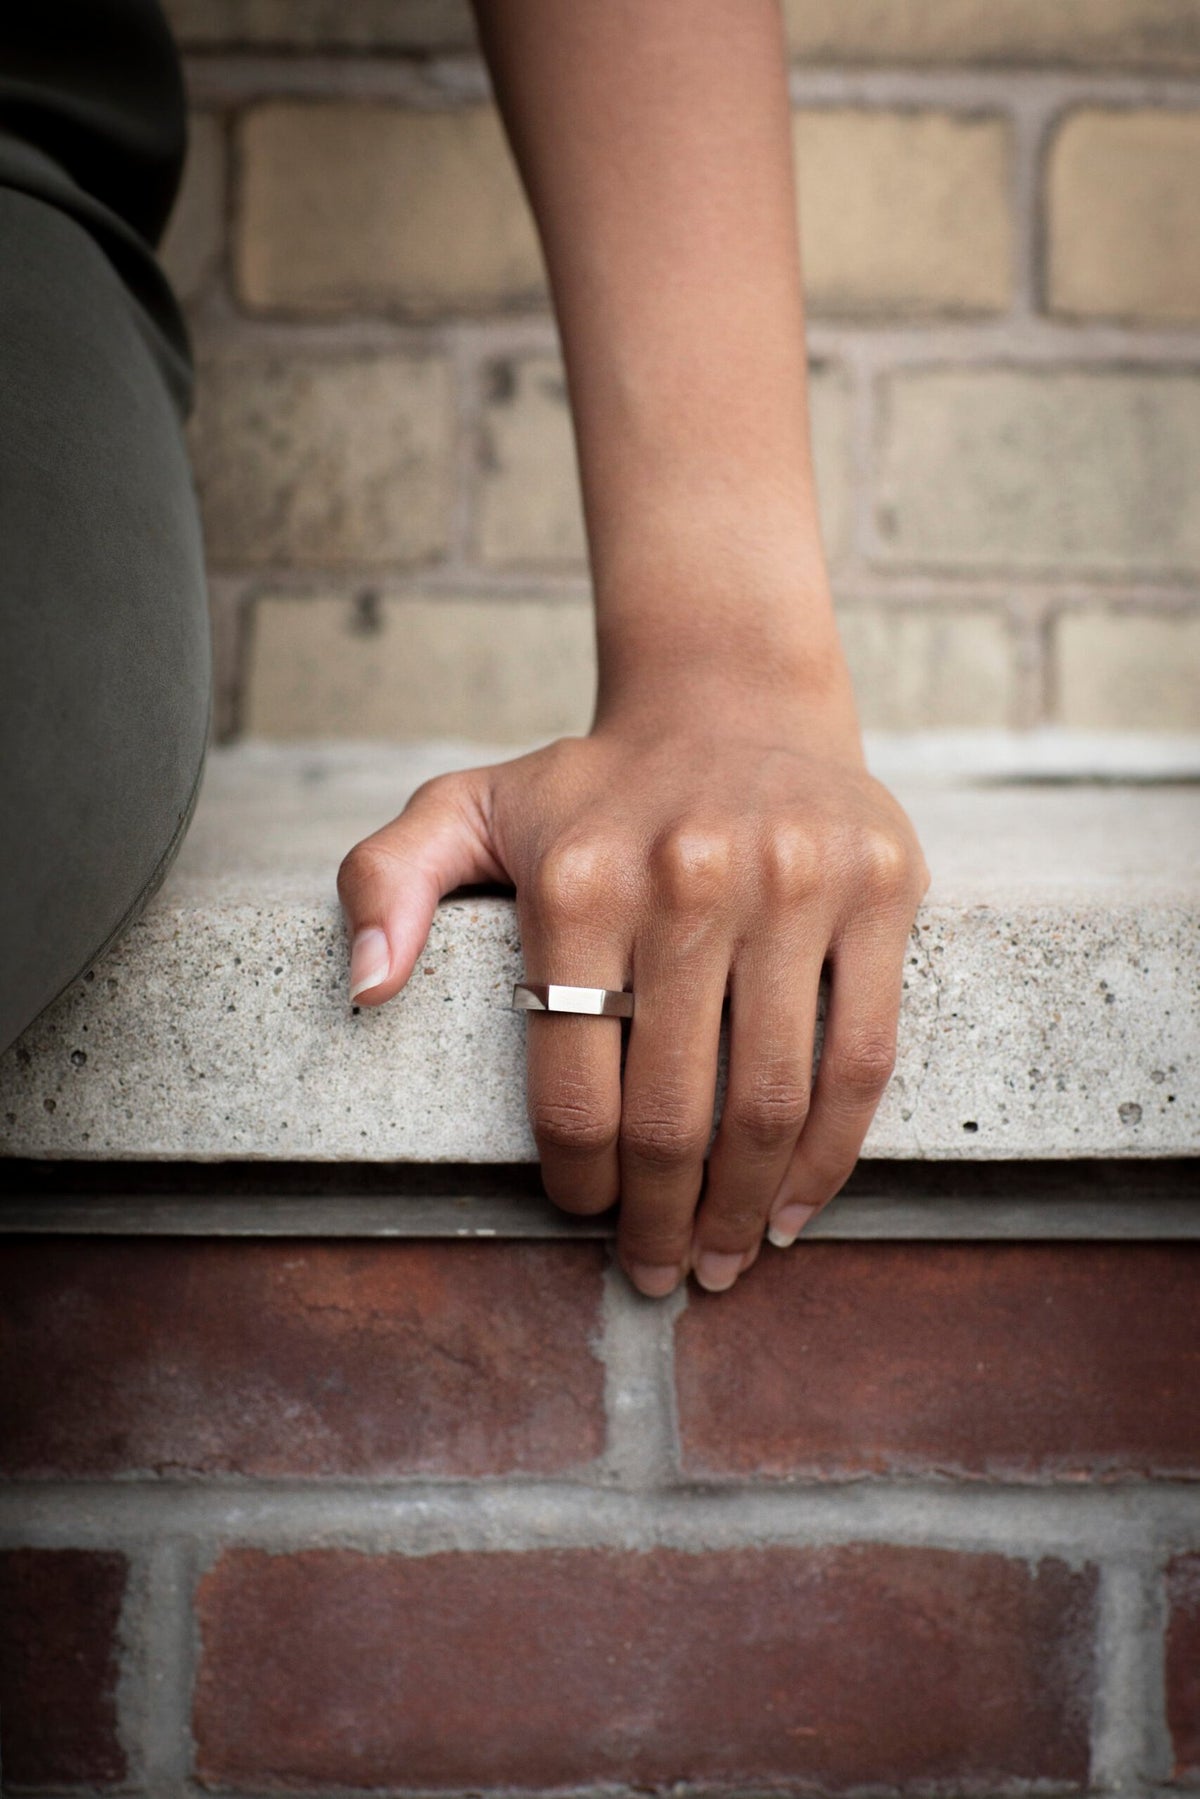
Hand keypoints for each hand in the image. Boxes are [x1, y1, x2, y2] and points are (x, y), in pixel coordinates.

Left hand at [336, 686, 928, 1297]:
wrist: (732, 702)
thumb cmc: (593, 790)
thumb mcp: (467, 810)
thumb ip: (385, 883)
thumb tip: (366, 988)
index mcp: (579, 880)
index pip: (574, 1087)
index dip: (578, 1181)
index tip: (583, 1215)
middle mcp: (688, 877)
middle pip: (673, 1112)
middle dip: (659, 1220)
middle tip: (656, 1272)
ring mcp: (793, 882)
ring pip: (772, 1100)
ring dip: (746, 1209)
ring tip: (724, 1259)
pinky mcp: (877, 888)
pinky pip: (863, 1055)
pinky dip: (833, 1152)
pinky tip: (798, 1205)